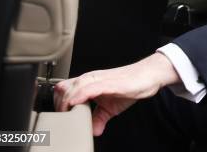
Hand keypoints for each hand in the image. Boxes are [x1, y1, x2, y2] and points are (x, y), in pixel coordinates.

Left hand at [54, 53, 180, 135]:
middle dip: (59, 104)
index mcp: (89, 83)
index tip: (60, 116)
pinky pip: (90, 87)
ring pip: (74, 87)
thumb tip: (93, 131)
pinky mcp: (109, 83)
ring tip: (66, 114)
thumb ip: (99, 118)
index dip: (57, 102)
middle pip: (64, 88)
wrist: (148, 75)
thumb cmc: (130, 86)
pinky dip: (80, 95)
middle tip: (63, 118)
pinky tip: (75, 103)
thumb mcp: (111, 107)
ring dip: (66, 101)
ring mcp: (100, 79)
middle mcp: (91, 79)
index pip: (64, 88)